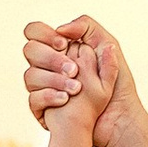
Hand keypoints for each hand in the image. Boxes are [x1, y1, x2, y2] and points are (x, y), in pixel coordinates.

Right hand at [24, 14, 135, 137]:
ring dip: (54, 79)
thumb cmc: (117, 83)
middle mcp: (47, 66)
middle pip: (30, 51)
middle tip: (74, 70)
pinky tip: (66, 99)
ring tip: (77, 88)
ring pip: (30, 75)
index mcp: (59, 49)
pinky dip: (50, 97)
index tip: (64, 44)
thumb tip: (60, 29)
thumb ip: (86, 27)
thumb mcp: (107, 46)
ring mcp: (42, 87)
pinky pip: (33, 99)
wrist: (117, 118)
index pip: (35, 32)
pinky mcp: (41, 108)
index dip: (44, 35)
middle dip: (51, 58)